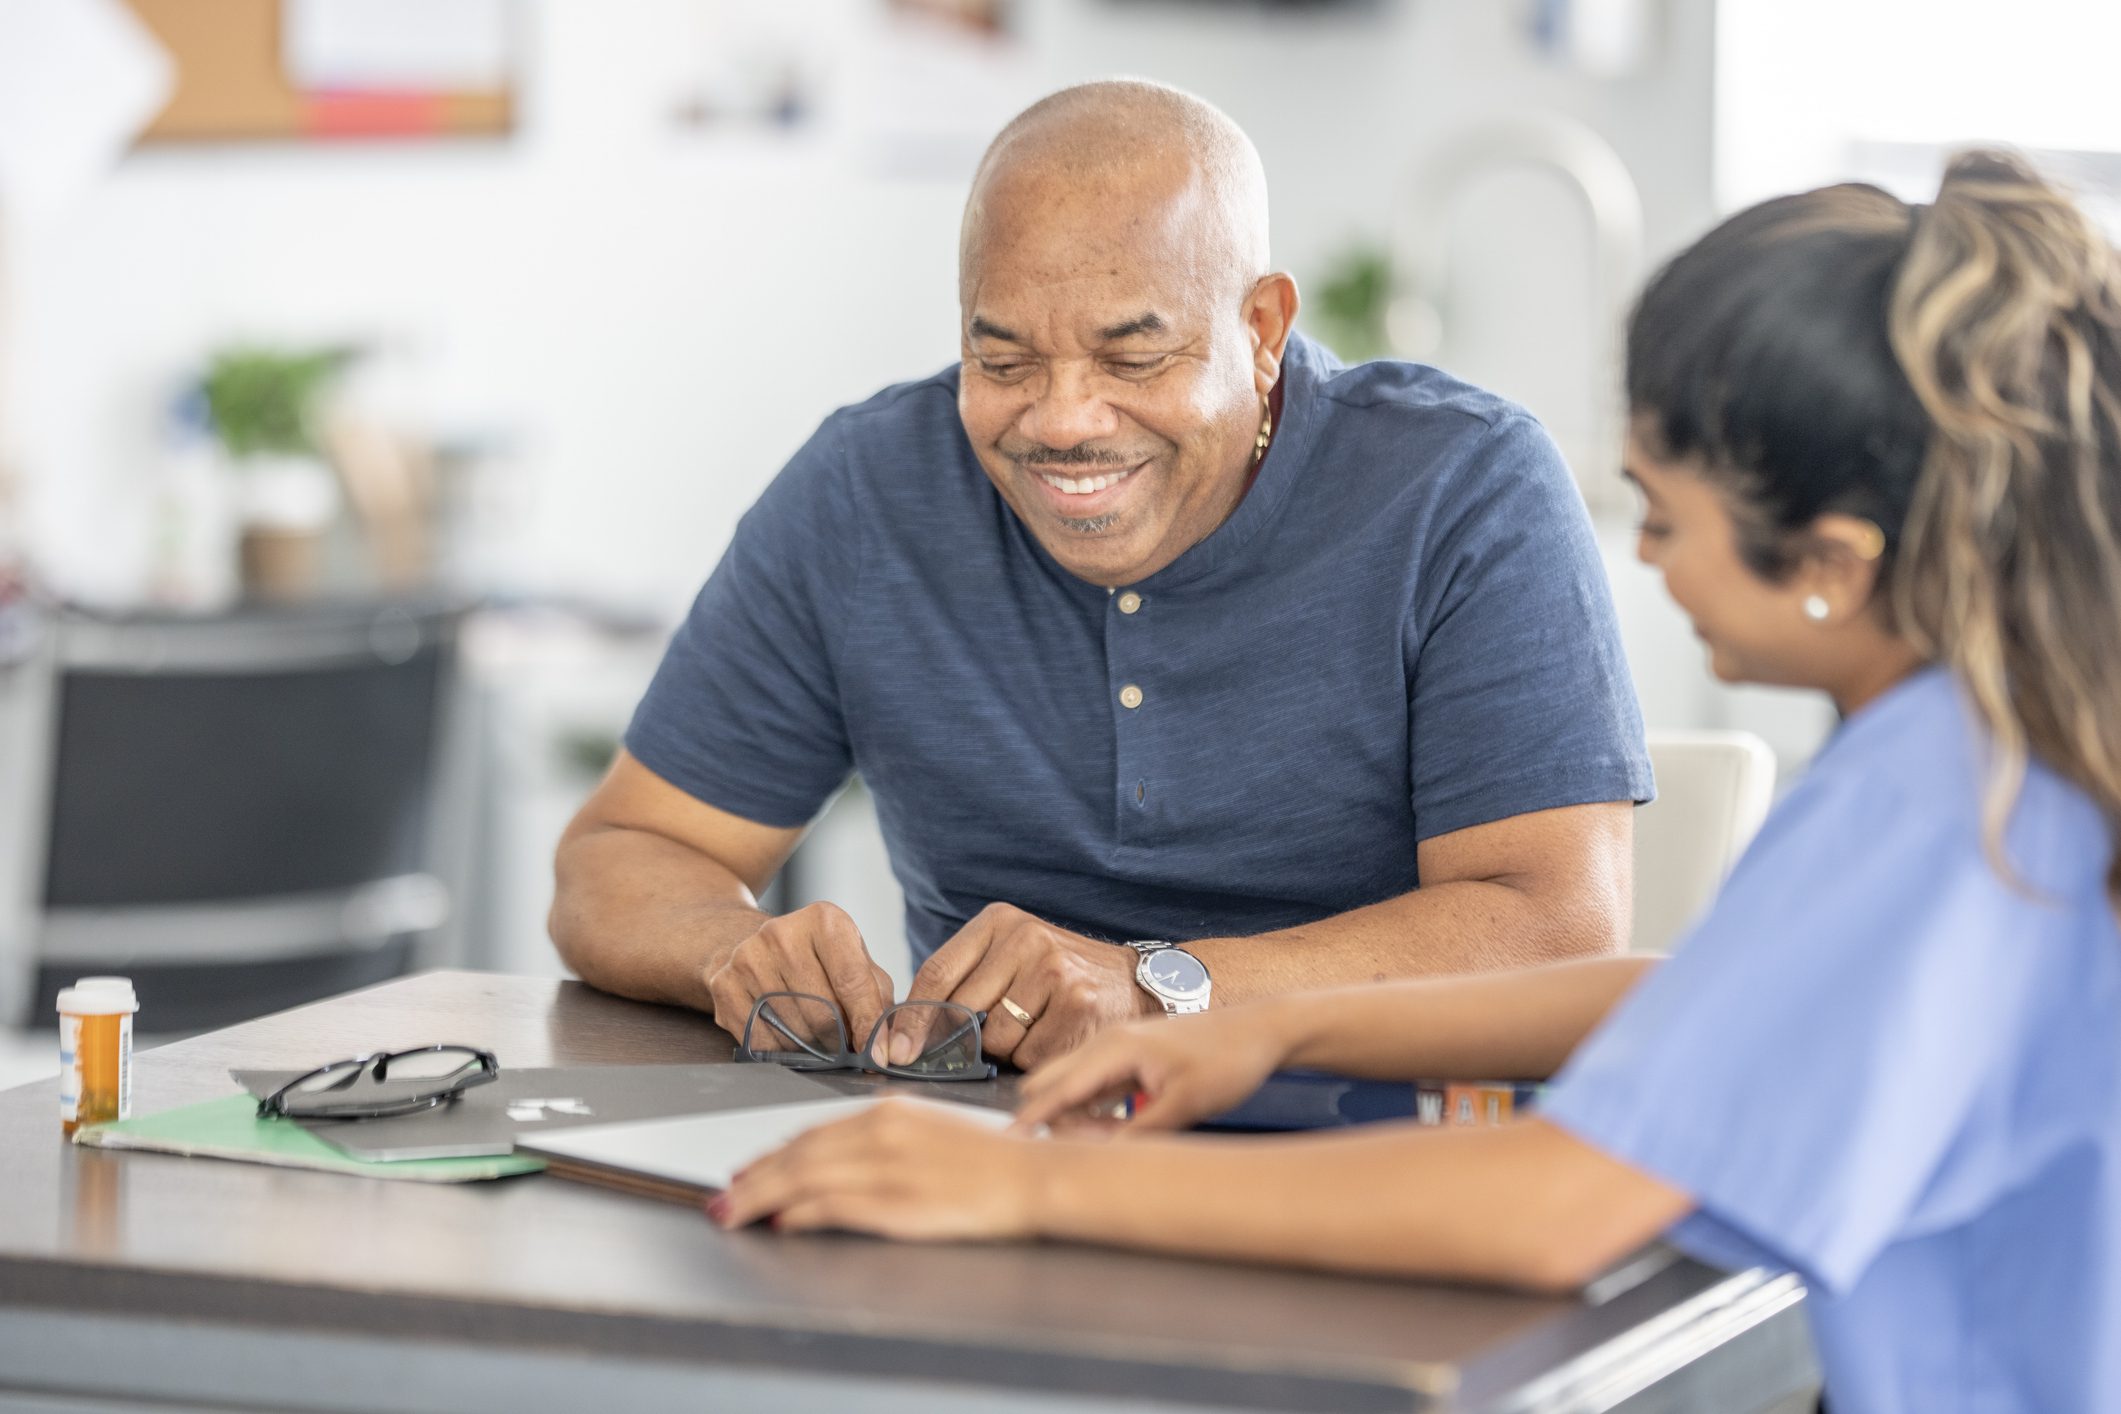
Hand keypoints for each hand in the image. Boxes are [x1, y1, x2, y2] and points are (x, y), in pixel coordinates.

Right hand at [705, 901, 895, 1053]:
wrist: (748, 942)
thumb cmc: (815, 958)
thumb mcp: (854, 960)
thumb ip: (876, 997)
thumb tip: (889, 1047)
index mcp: (824, 921)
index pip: (852, 980)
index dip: (868, 1024)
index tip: (879, 1054)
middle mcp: (782, 934)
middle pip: (822, 1012)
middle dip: (840, 1041)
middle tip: (846, 1047)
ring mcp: (748, 958)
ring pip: (792, 1030)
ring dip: (813, 1048)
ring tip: (818, 1039)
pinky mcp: (725, 984)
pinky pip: (761, 1040)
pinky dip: (782, 1051)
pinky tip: (789, 1038)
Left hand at [710, 1099, 1041, 1239]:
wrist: (1030, 1177)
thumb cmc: (988, 1160)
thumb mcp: (928, 1130)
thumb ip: (881, 1138)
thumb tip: (833, 1161)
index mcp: (888, 1111)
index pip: (813, 1133)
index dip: (773, 1154)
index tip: (748, 1171)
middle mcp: (881, 1132)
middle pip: (799, 1155)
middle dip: (754, 1178)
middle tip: (724, 1196)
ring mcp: (887, 1167)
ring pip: (805, 1179)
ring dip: (762, 1197)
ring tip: (735, 1213)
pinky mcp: (896, 1202)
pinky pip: (833, 1206)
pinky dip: (801, 1214)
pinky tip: (782, 1222)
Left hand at [899, 904, 1153, 1070]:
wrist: (1132, 982)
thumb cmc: (1059, 976)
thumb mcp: (1009, 957)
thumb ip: (963, 983)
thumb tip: (904, 1039)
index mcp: (999, 921)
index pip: (936, 973)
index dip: (910, 1020)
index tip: (893, 1051)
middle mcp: (1026, 939)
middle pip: (961, 1011)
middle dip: (960, 1041)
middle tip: (978, 1044)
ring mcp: (1054, 971)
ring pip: (996, 1039)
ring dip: (1008, 1049)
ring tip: (1037, 1026)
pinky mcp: (1078, 1005)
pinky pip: (1030, 1055)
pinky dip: (1036, 1058)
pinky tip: (1057, 1036)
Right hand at [1014, 1005, 1296, 1133]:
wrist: (1263, 1030)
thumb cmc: (1229, 1061)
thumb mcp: (1188, 1104)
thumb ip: (1140, 1134)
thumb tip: (1100, 1162)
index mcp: (1115, 1048)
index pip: (1058, 1089)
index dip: (1031, 1121)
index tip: (1005, 1146)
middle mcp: (1107, 1043)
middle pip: (1051, 1084)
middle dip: (1052, 1122)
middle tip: (1086, 1155)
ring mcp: (1117, 1049)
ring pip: (1071, 1087)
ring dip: (1075, 1119)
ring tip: (1113, 1144)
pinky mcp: (1129, 1060)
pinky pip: (1093, 1088)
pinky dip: (1092, 1112)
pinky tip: (1117, 1133)